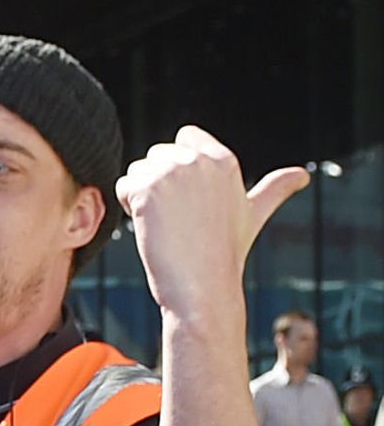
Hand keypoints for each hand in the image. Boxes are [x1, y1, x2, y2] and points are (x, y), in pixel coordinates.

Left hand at [115, 126, 308, 319]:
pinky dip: (129, 206)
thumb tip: (302, 176)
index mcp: (224, 160)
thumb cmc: (225, 255)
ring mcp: (172, 172)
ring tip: (168, 225)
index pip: (185, 137)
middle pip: (156, 156)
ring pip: (137, 171)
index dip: (179, 168)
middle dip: (159, 184)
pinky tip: (150, 227)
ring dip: (142, 196)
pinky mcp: (147, 189)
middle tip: (180, 220)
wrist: (201, 288)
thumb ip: (274, 189)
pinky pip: (123, 186)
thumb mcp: (253, 214)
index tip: (191, 200)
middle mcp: (199, 160)